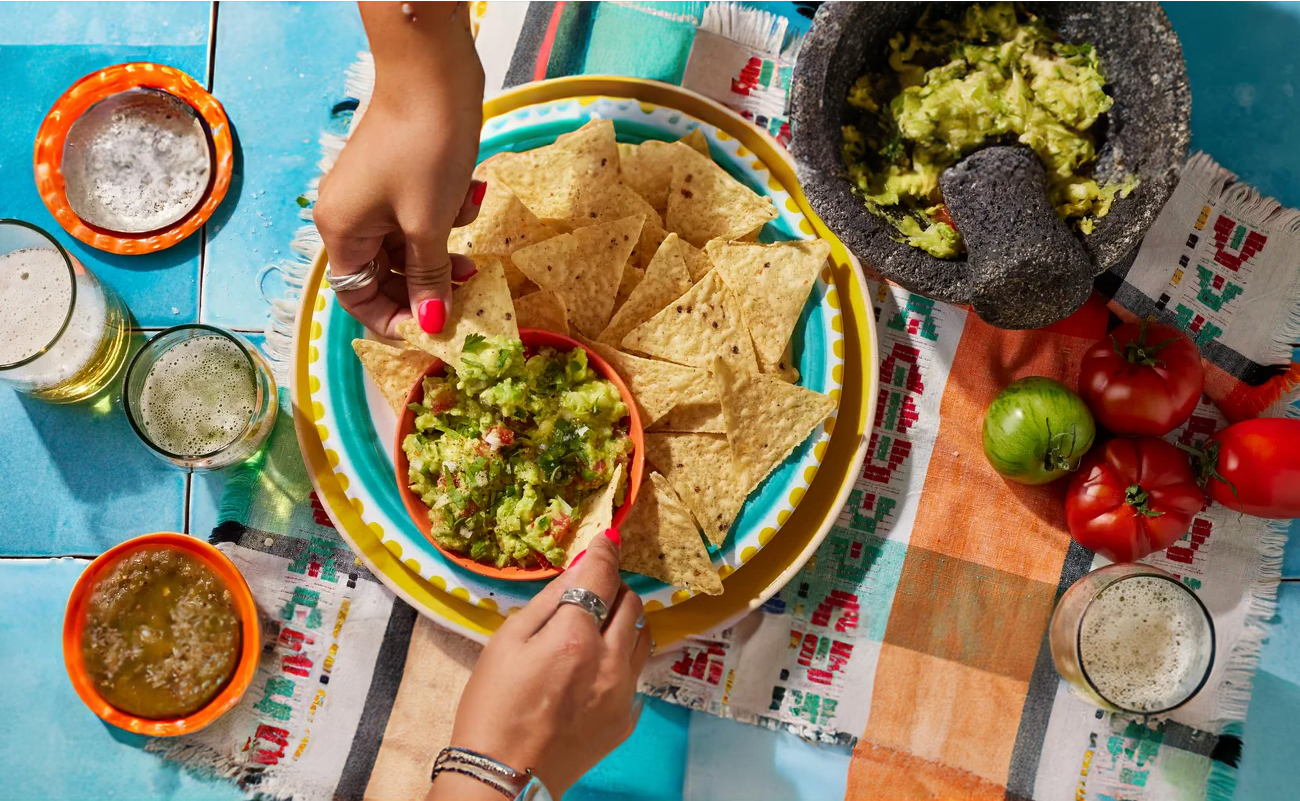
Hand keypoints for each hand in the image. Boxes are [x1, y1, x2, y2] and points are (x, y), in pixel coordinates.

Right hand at [315, 1, 484, 339]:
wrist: (433, 74)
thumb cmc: (424, 147)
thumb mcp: (429, 223)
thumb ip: (429, 277)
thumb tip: (431, 326)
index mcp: (342, 231)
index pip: (357, 297)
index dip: (392, 319)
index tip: (432, 333)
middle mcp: (349, 216)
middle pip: (386, 275)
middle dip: (427, 286)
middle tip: (466, 294)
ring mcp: (374, 196)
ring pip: (409, 247)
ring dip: (443, 253)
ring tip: (474, 256)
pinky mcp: (399, 178)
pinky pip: (420, 218)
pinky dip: (446, 219)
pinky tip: (468, 197)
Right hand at [430, 532, 652, 799]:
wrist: (503, 777)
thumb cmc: (493, 707)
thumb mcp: (507, 642)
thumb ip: (548, 600)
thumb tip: (579, 566)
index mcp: (575, 637)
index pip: (603, 577)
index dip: (606, 552)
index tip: (609, 539)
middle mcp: (610, 662)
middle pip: (632, 603)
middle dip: (615, 588)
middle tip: (593, 590)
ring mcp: (623, 693)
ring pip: (643, 636)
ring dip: (626, 621)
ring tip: (598, 627)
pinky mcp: (627, 718)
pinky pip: (636, 673)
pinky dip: (621, 659)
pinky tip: (593, 669)